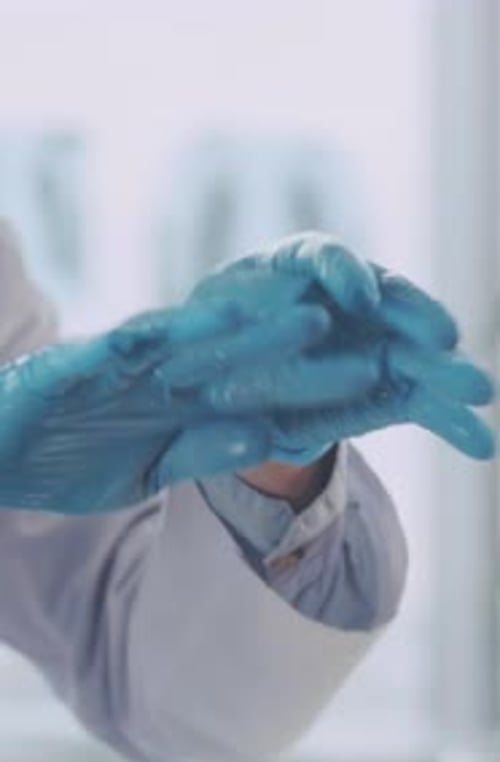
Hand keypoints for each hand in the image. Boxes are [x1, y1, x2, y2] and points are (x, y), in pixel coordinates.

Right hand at [0, 296, 328, 512]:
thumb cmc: (70, 463)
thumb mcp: (148, 472)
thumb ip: (202, 452)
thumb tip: (265, 438)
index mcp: (179, 401)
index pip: (252, 386)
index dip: (308, 380)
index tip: (369, 374)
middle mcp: (155, 375)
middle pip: (230, 354)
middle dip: (290, 344)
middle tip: (354, 325)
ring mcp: (112, 368)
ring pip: (178, 343)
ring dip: (228, 332)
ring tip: (290, 317)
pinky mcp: (64, 370)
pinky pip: (100, 356)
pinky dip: (131, 349)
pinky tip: (165, 335)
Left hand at [190, 233, 494, 461]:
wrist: (228, 389)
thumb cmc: (210, 350)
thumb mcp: (194, 340)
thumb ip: (206, 345)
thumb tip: (209, 386)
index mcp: (297, 272)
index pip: (323, 260)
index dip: (343, 274)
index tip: (359, 298)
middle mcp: (348, 303)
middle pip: (391, 304)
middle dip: (419, 321)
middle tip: (444, 341)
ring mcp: (375, 346)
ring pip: (418, 356)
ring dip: (449, 375)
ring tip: (479, 394)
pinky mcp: (388, 392)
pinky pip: (425, 405)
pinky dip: (452, 425)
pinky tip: (482, 446)